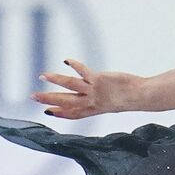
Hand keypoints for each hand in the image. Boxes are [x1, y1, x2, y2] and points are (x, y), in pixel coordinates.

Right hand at [29, 59, 143, 118]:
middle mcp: (91, 102)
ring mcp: (94, 91)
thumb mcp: (112, 103)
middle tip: (33, 96)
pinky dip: (74, 65)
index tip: (46, 111)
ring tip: (42, 77)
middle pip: (65, 102)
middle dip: (48, 99)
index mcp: (93, 110)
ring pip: (70, 87)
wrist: (141, 96)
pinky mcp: (99, 80)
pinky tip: (66, 61)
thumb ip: (100, 100)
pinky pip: (83, 72)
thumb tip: (93, 93)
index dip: (59, 113)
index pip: (72, 114)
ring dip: (55, 81)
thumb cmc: (129, 98)